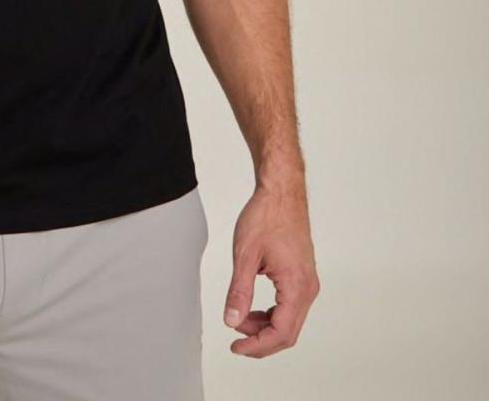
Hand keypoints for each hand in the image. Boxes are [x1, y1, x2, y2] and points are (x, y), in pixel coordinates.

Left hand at [223, 179, 319, 357]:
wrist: (281, 192)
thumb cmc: (266, 216)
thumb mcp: (245, 255)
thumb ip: (239, 292)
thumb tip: (232, 321)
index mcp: (296, 286)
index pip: (281, 332)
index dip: (257, 346)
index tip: (236, 348)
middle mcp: (308, 288)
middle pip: (288, 331)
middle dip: (261, 340)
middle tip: (236, 340)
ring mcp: (307, 281)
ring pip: (289, 320)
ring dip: (265, 326)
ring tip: (239, 318)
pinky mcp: (302, 275)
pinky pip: (290, 305)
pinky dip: (272, 313)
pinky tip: (253, 308)